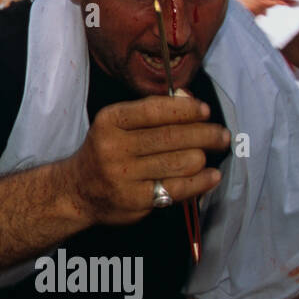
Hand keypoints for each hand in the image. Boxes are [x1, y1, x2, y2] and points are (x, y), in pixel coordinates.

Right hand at [66, 95, 226, 225]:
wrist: (77, 190)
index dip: (186, 109)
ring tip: (209, 154)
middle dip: (205, 134)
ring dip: (202, 157)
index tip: (205, 111)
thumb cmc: (107, 151)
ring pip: (180, 162)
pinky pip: (179, 188)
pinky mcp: (135, 199)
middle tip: (222, 135)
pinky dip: (201, 181)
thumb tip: (190, 98)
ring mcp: (124, 175)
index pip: (155, 110)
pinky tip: (211, 175)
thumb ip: (152, 110)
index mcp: (110, 120)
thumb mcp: (118, 124)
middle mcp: (114, 146)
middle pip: (172, 137)